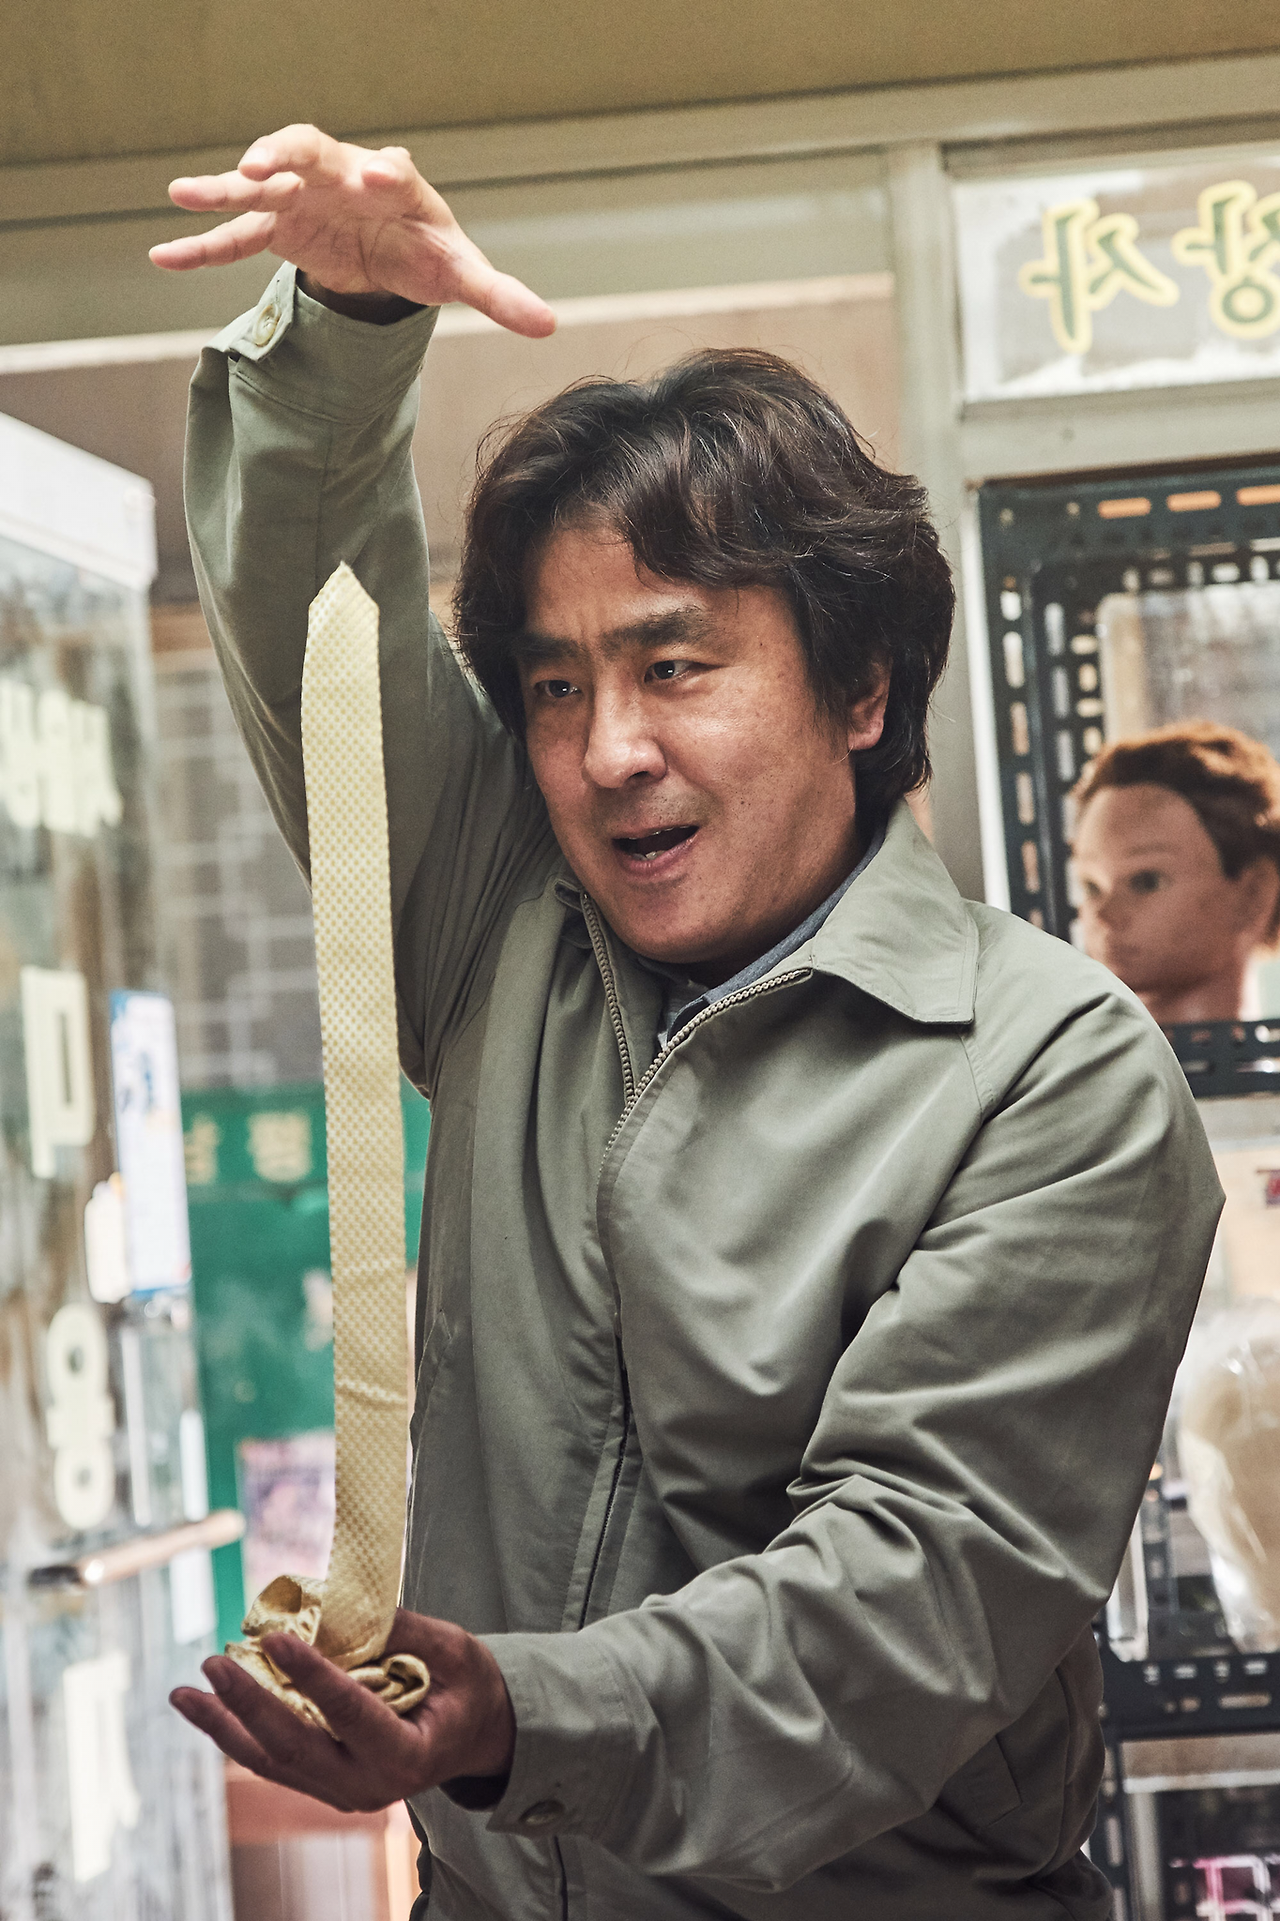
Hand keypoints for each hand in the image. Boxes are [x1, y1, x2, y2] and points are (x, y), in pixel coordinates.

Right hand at [149, 124, 554, 338]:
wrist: (389, 249)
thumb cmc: (427, 251)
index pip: (392, 170)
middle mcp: (343, 176)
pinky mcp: (277, 226)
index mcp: (396, 185)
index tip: (377, 175)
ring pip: (261, 181)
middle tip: (267, 168)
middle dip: (288, 156)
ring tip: (188, 192)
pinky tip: (163, 255)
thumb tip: (550, 326)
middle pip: (311, 151)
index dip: (384, 172)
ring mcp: (304, 196)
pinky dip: (204, 245)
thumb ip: (500, 297)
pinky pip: (236, 236)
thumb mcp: (463, 275)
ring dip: (228, 185)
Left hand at [170, 1607, 515, 1811]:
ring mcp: (341, 1792)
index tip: (276, 1638)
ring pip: (272, 1762)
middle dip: (250, 1705)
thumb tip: (337, 1604)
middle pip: (296, 1748)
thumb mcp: (455, 1651)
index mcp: (408, 1755)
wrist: (473, 1736)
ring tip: (185, 1693)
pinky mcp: (323, 1783)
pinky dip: (235, 1733)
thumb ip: (403, 1631)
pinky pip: (272, 1761)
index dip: (313, 1676)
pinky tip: (204, 1708)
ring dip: (225, 1725)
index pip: (352, 1715)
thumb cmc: (467, 1688)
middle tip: (215, 1662)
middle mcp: (369, 1786)